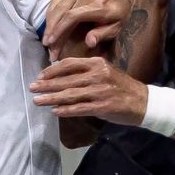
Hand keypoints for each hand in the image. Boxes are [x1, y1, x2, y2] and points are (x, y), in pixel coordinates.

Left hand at [30, 56, 147, 125]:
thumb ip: (87, 71)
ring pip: (70, 94)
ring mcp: (100, 91)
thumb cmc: (122, 87)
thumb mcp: (106, 71)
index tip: (40, 76)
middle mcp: (98, 75)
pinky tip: (55, 111)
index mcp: (97, 63)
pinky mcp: (103, 106)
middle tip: (32, 88)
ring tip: (37, 100)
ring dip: (51, 98)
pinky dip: (66, 110)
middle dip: (46, 85)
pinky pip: (80, 108)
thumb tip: (62, 75)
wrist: (143, 101)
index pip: (69, 64)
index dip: (52, 70)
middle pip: (66, 80)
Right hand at [42, 0, 133, 60]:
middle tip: (47, 46)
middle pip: (62, 11)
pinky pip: (58, 0)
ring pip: (57, 5)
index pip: (73, 16)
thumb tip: (89, 42)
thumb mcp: (117, 28)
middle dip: (52, 29)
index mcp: (100, 6)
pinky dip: (51, 13)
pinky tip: (49, 26)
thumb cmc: (120, 16)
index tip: (52, 43)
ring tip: (46, 39)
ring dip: (49, 23)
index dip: (60, 29)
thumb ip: (103, 34)